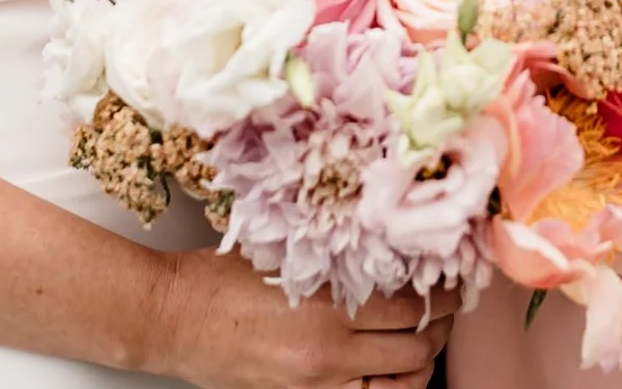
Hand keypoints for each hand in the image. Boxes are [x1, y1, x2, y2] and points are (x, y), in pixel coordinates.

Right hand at [143, 248, 451, 388]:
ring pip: (399, 386)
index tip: (450, 276)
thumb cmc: (217, 279)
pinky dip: (388, 387)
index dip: (441, 291)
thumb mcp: (287, 253)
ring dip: (421, 361)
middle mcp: (328, 355)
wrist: (170, 320)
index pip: (411, 306)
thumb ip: (338, 256)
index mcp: (326, 308)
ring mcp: (316, 386)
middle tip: (448, 303)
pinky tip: (391, 368)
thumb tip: (389, 247)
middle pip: (415, 349)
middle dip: (441, 325)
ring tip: (425, 337)